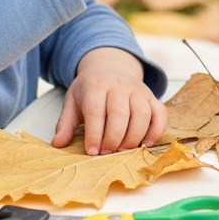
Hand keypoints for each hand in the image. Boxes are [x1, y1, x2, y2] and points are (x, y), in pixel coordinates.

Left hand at [52, 47, 166, 154]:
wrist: (111, 66)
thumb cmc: (90, 88)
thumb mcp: (72, 101)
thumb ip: (65, 123)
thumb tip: (58, 143)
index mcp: (96, 86)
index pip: (96, 111)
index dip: (95, 134)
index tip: (92, 151)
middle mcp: (119, 87)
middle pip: (120, 114)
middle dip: (114, 138)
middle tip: (107, 153)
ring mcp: (138, 91)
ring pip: (142, 115)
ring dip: (134, 137)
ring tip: (123, 151)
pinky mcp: (152, 97)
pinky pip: (160, 114)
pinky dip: (156, 130)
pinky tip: (146, 143)